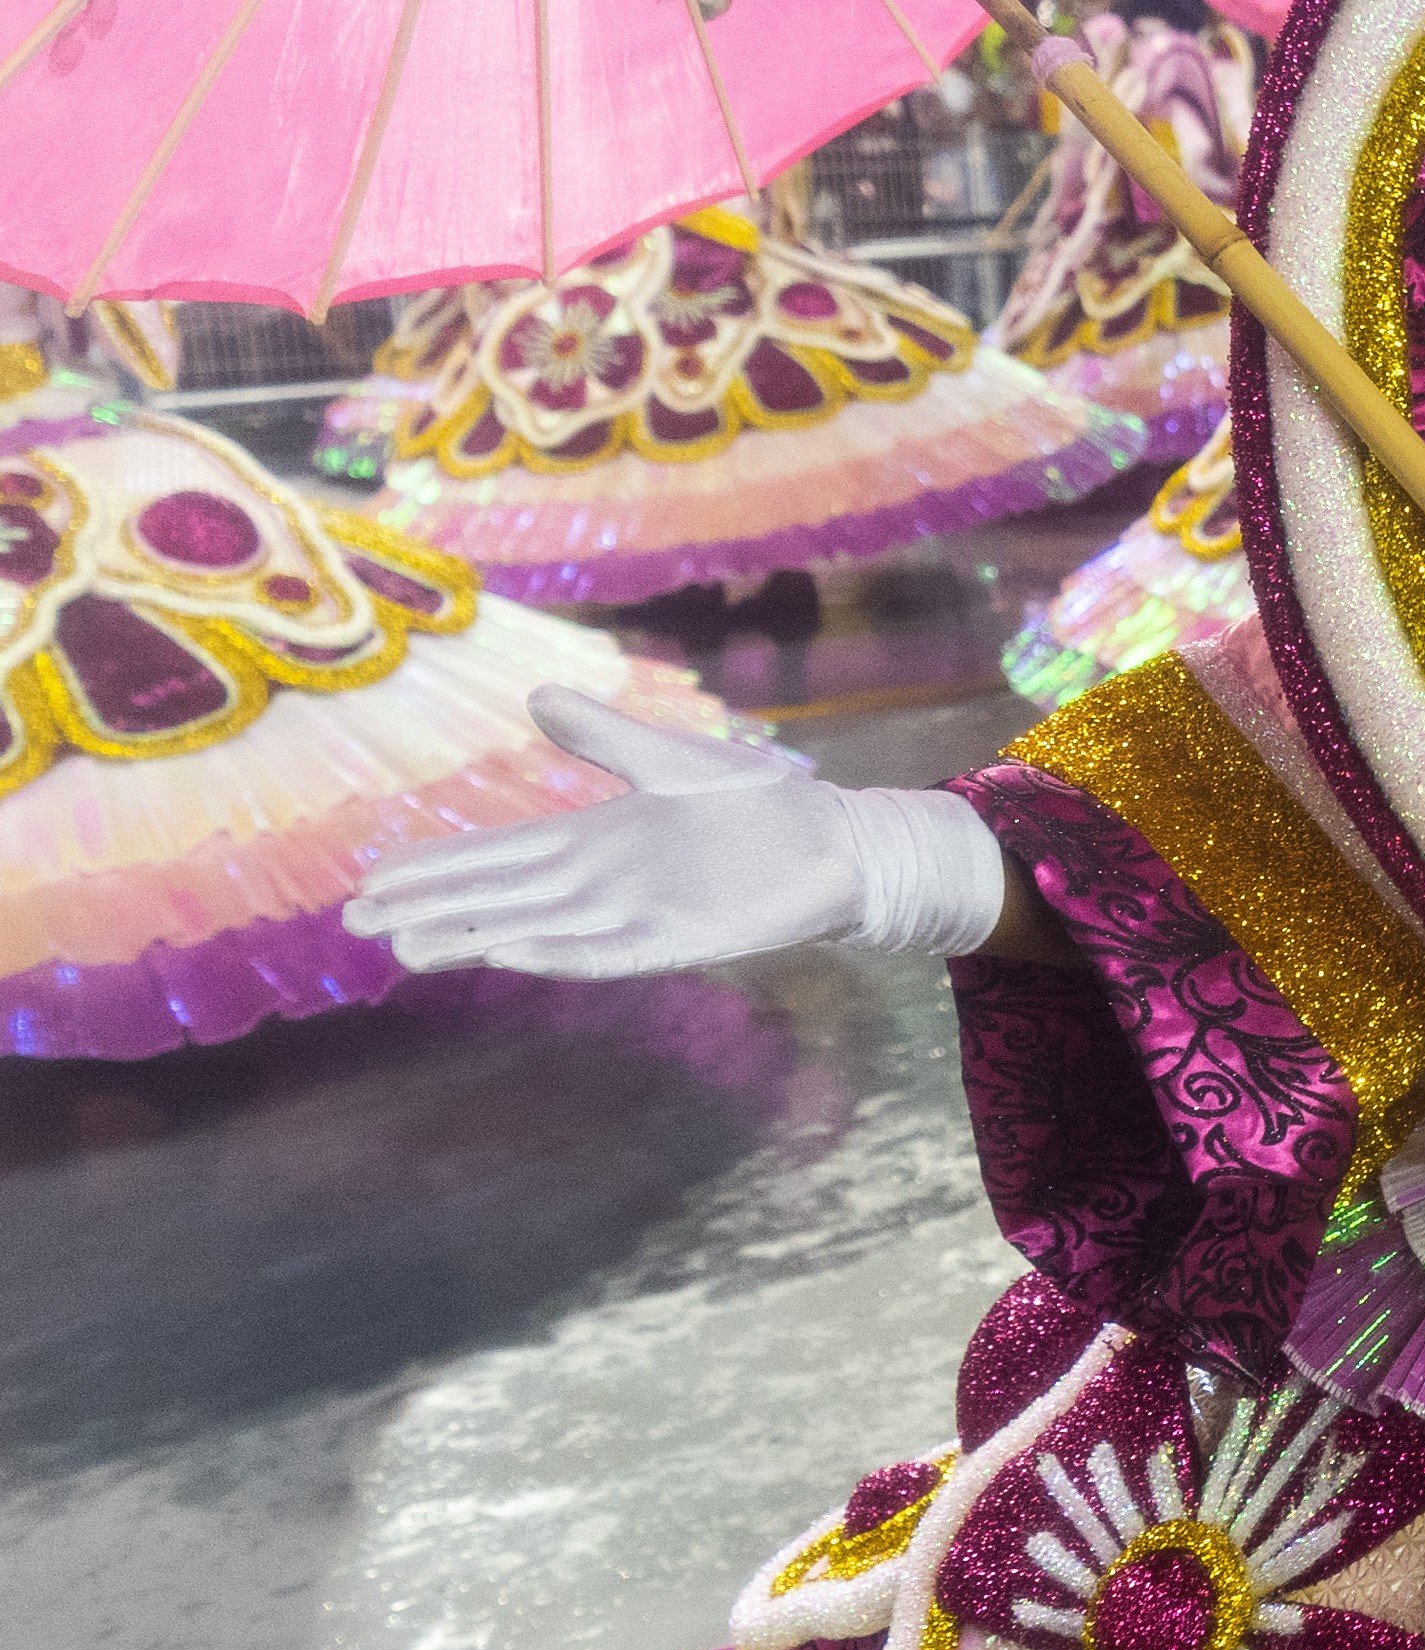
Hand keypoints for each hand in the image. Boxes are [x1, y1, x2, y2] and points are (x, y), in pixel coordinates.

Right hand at [341, 687, 1009, 976]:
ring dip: (475, 938)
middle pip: (499, 898)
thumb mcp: (672, 756)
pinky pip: (606, 953)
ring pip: (535, 930)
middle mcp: (602, 884)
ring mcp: (636, 916)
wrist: (839, 840)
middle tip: (360, 922)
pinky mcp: (678, 942)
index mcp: (595, 840)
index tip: (372, 878)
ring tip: (408, 948)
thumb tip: (535, 696)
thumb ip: (604, 735)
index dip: (437, 866)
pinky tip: (509, 952)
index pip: (498, 855)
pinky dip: (558, 953)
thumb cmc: (762, 803)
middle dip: (432, 908)